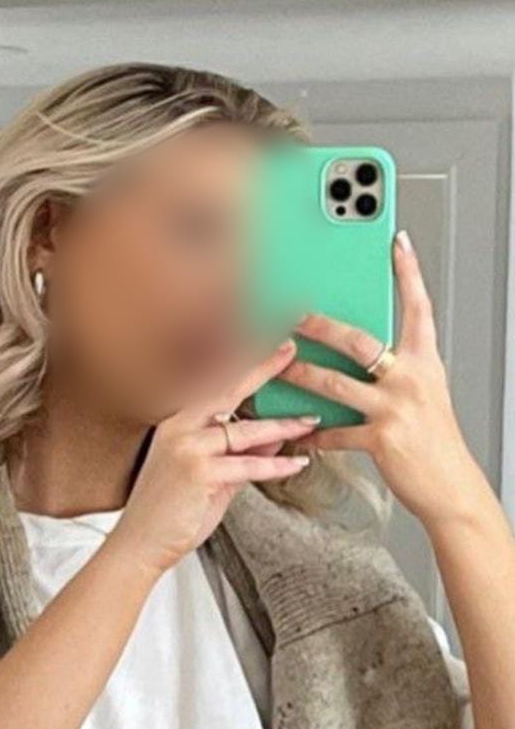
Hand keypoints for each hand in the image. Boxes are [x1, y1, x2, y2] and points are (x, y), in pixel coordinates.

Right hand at [107, 341, 318, 577]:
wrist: (141, 544)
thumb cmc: (170, 514)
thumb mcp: (211, 479)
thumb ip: (240, 457)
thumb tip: (273, 442)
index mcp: (177, 425)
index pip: (216, 388)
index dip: (245, 368)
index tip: (270, 351)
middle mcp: (179, 429)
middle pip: (227, 392)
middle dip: (262, 371)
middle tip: (291, 353)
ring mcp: (187, 448)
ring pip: (245, 432)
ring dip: (282, 427)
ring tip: (309, 421)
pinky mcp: (198, 472)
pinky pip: (247, 465)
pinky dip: (275, 465)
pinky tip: (296, 463)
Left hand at [277, 229, 490, 526]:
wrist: (450, 485)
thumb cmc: (434, 440)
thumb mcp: (425, 394)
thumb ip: (397, 370)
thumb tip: (361, 355)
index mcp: (425, 363)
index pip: (419, 308)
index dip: (409, 274)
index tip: (397, 244)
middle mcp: (411, 379)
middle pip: (360, 342)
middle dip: (321, 327)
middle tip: (295, 314)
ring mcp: (396, 408)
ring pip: (336, 384)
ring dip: (301, 376)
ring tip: (277, 369)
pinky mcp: (381, 439)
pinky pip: (335, 433)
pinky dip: (313, 434)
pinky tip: (296, 432)